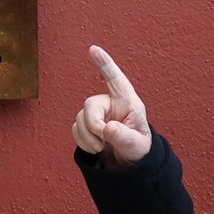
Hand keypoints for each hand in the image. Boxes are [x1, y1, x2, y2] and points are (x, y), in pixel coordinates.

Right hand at [72, 45, 151, 166]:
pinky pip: (75, 129)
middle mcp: (110, 104)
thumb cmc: (138, 148)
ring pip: (80, 118)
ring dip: (88, 137)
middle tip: (102, 141)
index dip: (104, 64)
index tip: (93, 49)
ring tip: (101, 148)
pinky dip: (82, 141)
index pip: (115, 79)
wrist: (129, 163)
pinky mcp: (86, 125)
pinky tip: (95, 148)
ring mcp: (97, 114)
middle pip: (90, 104)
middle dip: (92, 124)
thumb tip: (107, 128)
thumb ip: (123, 136)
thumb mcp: (136, 145)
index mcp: (127, 102)